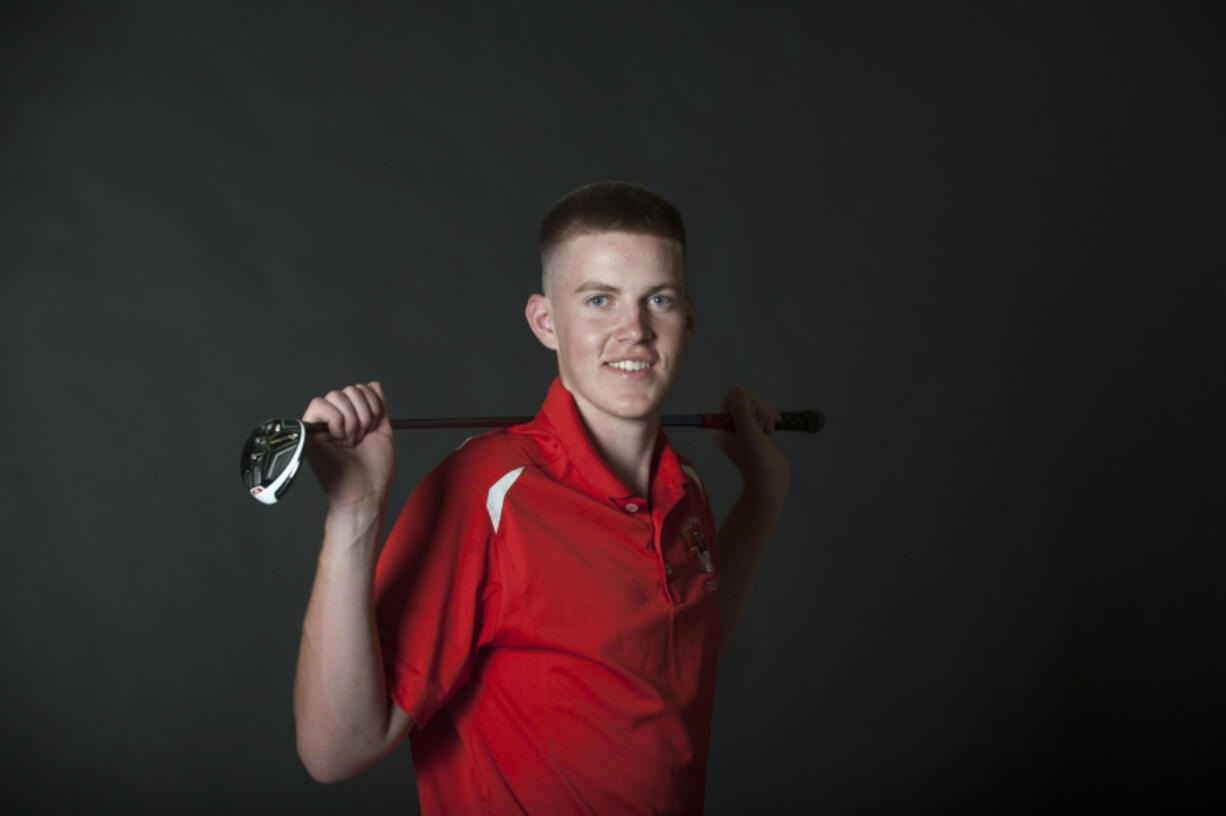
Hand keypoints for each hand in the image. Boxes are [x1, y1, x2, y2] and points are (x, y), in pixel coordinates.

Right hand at [302, 381, 394, 512]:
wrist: (365, 490)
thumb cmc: (375, 468)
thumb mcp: (383, 430)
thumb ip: (379, 406)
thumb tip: (373, 384)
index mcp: (353, 417)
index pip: (360, 389)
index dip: (372, 405)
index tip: (373, 429)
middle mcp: (336, 419)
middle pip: (348, 389)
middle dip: (363, 414)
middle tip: (361, 438)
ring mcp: (322, 424)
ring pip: (335, 395)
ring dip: (351, 420)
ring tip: (351, 441)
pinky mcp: (308, 431)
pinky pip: (318, 405)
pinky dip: (335, 420)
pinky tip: (338, 439)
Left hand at [707, 387, 790, 497]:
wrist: (771, 479)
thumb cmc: (757, 460)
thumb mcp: (748, 433)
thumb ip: (741, 410)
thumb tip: (737, 389)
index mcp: (718, 424)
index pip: (733, 396)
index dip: (747, 404)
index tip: (750, 422)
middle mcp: (728, 422)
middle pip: (748, 398)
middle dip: (760, 412)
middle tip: (759, 432)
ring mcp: (742, 424)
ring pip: (758, 404)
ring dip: (767, 417)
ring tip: (765, 435)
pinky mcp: (755, 426)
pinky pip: (765, 410)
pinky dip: (771, 418)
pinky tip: (770, 431)